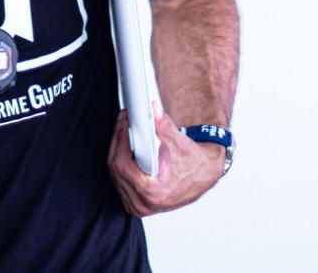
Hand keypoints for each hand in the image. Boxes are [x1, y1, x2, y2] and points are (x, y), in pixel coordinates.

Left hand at [107, 101, 225, 216]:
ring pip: (115, 175)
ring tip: (124, 132)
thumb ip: (162, 125)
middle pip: (115, 169)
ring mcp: (139, 206)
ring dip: (117, 151)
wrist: (202, 176)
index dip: (120, 140)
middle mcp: (144, 203)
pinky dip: (120, 164)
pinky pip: (119, 181)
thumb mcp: (179, 142)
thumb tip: (151, 111)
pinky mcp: (137, 204)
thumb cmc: (193, 164)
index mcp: (154, 191)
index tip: (124, 123)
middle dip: (118, 141)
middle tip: (123, 122)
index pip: (122, 165)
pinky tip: (125, 149)